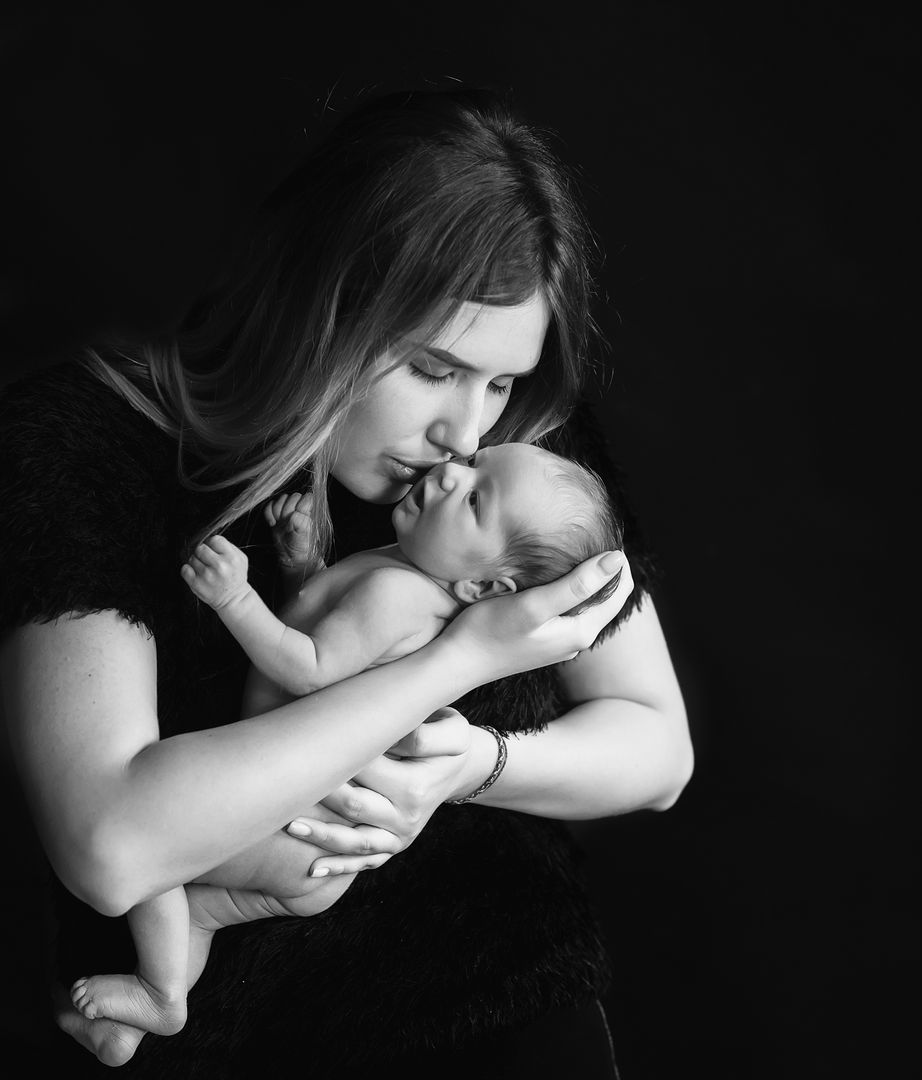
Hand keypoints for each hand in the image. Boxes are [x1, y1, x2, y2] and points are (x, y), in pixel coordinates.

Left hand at [180, 536, 249, 608]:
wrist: (234, 599)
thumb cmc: (236, 577)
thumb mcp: (241, 559)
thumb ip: (228, 546)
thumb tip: (210, 539)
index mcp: (231, 558)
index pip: (214, 540)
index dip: (212, 544)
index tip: (212, 550)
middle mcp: (219, 566)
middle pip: (201, 548)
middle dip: (202, 552)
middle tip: (207, 560)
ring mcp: (207, 575)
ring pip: (192, 558)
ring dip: (196, 562)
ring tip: (204, 569)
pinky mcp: (196, 584)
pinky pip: (184, 569)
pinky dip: (188, 570)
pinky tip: (196, 574)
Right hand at [264, 491, 320, 570]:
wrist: (292, 556)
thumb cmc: (302, 546)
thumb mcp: (304, 535)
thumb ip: (301, 523)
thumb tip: (294, 514)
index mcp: (311, 511)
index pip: (307, 497)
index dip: (300, 504)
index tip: (295, 515)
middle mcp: (300, 508)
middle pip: (292, 496)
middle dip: (287, 509)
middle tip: (286, 522)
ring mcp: (288, 510)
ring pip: (281, 499)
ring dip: (277, 511)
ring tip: (280, 523)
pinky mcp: (277, 514)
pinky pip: (270, 505)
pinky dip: (269, 513)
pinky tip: (272, 523)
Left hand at [284, 707, 474, 876]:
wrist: (461, 767)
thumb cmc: (448, 738)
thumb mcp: (450, 728)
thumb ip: (421, 732)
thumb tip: (383, 732)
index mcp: (416, 785)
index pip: (367, 770)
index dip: (339, 755)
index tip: (312, 741)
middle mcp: (407, 816)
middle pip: (354, 806)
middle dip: (319, 793)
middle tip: (287, 778)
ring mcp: (401, 836)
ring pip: (353, 841)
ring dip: (319, 835)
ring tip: (289, 825)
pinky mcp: (396, 847)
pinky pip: (364, 862)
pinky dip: (338, 866)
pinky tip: (313, 869)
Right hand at [442, 550, 632, 680]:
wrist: (457, 662)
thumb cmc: (490, 631)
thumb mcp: (534, 604)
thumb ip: (577, 585)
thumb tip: (617, 560)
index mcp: (581, 632)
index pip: (621, 591)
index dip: (617, 562)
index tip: (603, 534)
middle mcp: (576, 640)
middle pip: (607, 597)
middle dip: (604, 569)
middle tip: (589, 536)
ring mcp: (560, 642)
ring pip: (587, 604)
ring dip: (587, 578)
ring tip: (575, 550)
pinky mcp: (544, 640)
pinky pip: (569, 610)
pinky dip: (570, 590)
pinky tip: (554, 575)